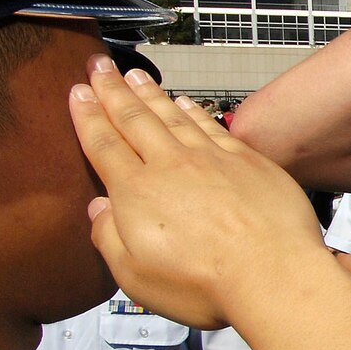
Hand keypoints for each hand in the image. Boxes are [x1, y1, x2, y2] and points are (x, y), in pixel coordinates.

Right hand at [70, 57, 329, 328]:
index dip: (88, 117)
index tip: (78, 93)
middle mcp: (171, 165)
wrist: (272, 274)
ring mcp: (211, 158)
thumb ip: (109, 239)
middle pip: (134, 119)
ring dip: (150, 93)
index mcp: (137, 191)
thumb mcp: (136, 276)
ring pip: (172, 116)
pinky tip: (185, 102)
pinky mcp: (246, 161)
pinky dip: (194, 110)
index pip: (104, 144)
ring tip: (134, 75)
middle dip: (112, 90)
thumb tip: (98, 210)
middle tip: (99, 65)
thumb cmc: (205, 284)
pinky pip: (212, 126)